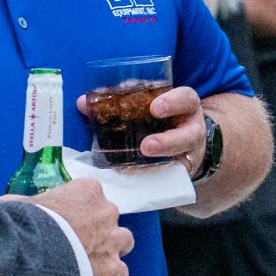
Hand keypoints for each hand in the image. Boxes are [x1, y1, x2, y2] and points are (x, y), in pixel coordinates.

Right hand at [14, 178, 130, 275]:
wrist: (35, 254)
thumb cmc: (27, 224)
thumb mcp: (21, 206)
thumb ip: (20, 203)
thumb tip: (2, 202)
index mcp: (87, 190)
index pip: (91, 195)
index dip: (79, 211)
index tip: (66, 221)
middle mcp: (106, 212)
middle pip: (108, 218)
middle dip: (96, 229)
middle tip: (76, 242)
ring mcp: (113, 240)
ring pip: (123, 241)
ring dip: (110, 249)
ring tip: (90, 261)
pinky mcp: (113, 267)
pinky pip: (121, 272)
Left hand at [82, 84, 207, 173]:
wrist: (182, 142)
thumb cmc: (158, 118)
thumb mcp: (146, 104)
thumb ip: (120, 101)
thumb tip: (83, 103)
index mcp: (184, 106)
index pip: (186, 99)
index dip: (173, 102)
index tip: (154, 108)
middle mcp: (191, 129)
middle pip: (190, 132)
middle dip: (169, 139)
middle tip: (146, 145)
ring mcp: (188, 152)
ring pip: (182, 158)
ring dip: (162, 160)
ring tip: (143, 160)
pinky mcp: (181, 170)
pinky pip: (172, 174)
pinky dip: (156, 175)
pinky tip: (138, 177)